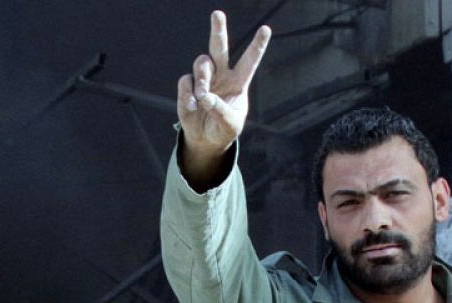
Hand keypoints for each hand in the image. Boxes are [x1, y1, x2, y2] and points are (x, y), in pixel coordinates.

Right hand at [175, 11, 270, 176]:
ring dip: (202, 78)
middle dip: (218, 30)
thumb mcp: (230, 125)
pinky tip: (192, 106)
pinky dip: (188, 94)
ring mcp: (204, 79)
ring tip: (202, 95)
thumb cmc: (224, 130)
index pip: (249, 61)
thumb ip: (221, 111)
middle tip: (217, 14)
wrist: (205, 140)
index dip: (257, 46)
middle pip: (219, 48)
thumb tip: (205, 96)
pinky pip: (186, 81)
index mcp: (238, 82)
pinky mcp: (187, 87)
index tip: (266, 29)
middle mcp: (221, 75)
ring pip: (202, 63)